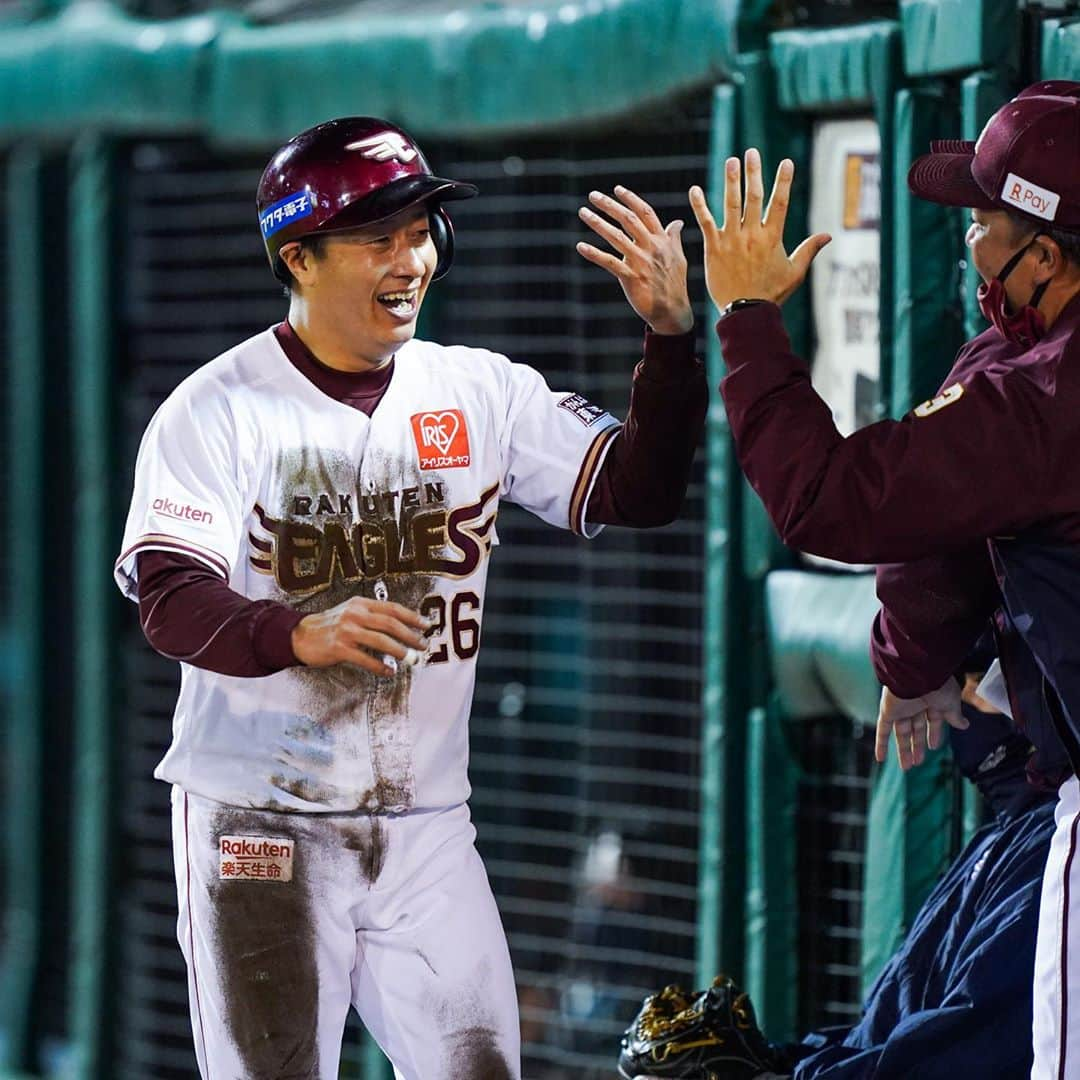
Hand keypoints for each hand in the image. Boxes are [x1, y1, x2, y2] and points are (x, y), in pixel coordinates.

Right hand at [291, 596, 428, 675]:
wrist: (300, 635)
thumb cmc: (330, 625)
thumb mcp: (351, 612)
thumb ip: (372, 616)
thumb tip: (401, 627)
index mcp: (361, 604)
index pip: (392, 608)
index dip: (412, 617)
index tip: (426, 625)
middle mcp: (355, 614)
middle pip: (390, 623)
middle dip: (410, 635)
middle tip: (423, 645)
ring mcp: (346, 631)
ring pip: (380, 640)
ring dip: (399, 651)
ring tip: (410, 658)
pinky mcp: (339, 648)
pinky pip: (365, 659)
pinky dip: (379, 666)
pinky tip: (388, 671)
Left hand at [576, 185, 692, 334]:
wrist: (672, 311)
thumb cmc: (674, 285)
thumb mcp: (678, 257)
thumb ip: (674, 238)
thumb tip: (677, 222)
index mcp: (662, 241)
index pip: (645, 213)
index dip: (631, 199)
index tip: (617, 189)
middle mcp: (652, 247)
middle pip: (628, 219)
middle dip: (610, 205)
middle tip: (593, 195)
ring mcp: (641, 262)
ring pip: (616, 237)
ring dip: (598, 223)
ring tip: (583, 212)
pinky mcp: (632, 277)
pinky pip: (609, 262)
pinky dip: (594, 253)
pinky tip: (581, 246)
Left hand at [688, 148, 830, 311]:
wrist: (745, 313)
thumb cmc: (771, 294)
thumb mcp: (795, 272)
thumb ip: (809, 250)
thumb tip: (828, 235)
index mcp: (772, 237)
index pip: (779, 202)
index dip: (783, 181)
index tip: (786, 162)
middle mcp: (752, 234)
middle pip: (754, 196)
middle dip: (753, 173)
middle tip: (751, 152)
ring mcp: (732, 240)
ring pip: (731, 204)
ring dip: (730, 181)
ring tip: (731, 161)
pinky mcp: (714, 248)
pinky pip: (706, 222)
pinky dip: (699, 206)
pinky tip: (694, 190)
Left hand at [875, 679, 967, 769]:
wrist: (918, 673)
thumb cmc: (938, 685)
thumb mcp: (952, 702)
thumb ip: (954, 715)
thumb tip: (964, 725)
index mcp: (933, 701)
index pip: (933, 721)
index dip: (934, 734)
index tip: (934, 746)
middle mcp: (916, 704)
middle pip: (916, 730)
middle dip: (917, 746)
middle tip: (918, 762)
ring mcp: (901, 708)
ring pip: (901, 733)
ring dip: (903, 751)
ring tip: (907, 767)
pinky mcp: (888, 711)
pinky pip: (883, 730)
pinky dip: (881, 744)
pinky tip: (880, 759)